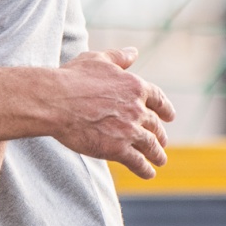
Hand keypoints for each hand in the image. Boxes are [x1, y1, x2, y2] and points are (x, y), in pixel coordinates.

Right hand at [52, 48, 174, 179]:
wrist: (56, 101)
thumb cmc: (73, 78)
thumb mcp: (97, 60)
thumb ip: (118, 57)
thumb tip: (134, 52)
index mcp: (135, 86)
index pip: (158, 99)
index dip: (165, 109)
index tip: (170, 116)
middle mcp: (137, 109)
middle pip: (155, 125)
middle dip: (160, 135)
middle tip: (162, 142)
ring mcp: (129, 131)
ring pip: (150, 146)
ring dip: (157, 154)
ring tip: (160, 160)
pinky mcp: (118, 149)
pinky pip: (138, 162)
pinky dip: (145, 169)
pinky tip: (148, 173)